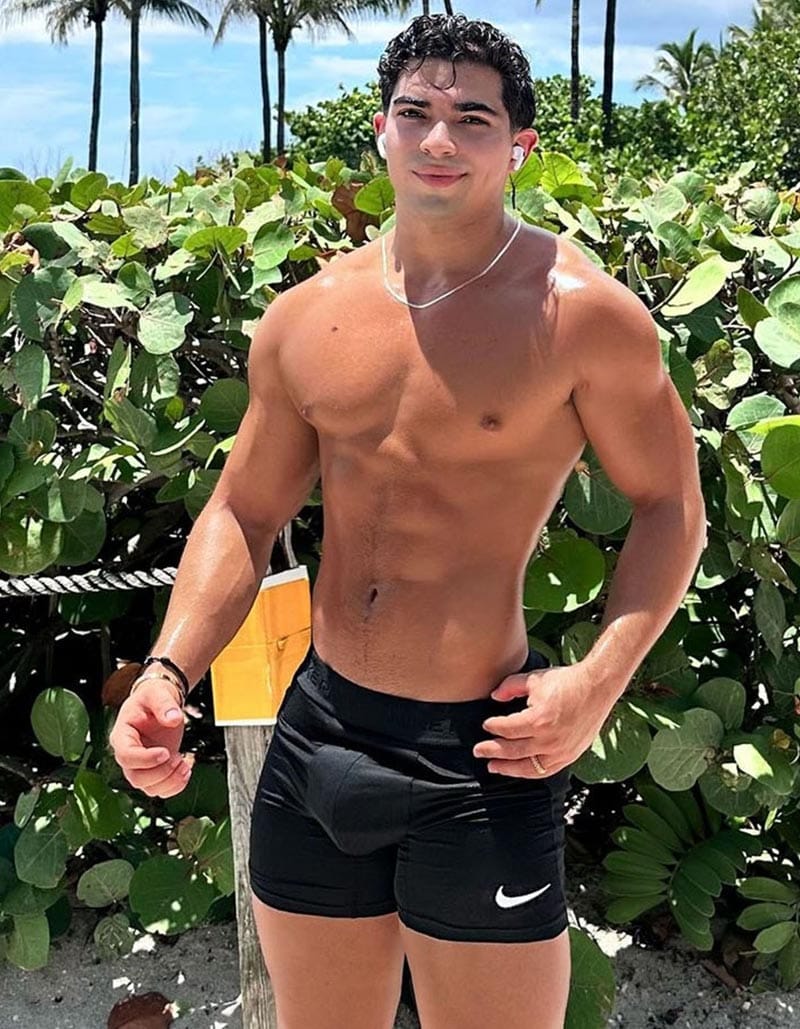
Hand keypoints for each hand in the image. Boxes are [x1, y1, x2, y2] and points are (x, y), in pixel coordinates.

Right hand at [109, 676, 192, 797]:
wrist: (159, 703)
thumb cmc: (152, 698)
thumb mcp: (157, 693)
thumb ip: (164, 704)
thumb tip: (173, 718)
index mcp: (122, 735)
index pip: (126, 756)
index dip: (145, 759)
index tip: (165, 752)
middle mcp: (128, 754)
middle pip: (136, 777)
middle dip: (161, 772)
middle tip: (177, 758)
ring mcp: (140, 765)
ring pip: (148, 788)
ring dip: (170, 781)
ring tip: (184, 763)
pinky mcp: (153, 771)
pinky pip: (160, 790)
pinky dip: (175, 786)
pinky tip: (185, 769)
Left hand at [473, 661, 611, 777]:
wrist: (597, 687)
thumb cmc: (568, 682)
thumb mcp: (534, 679)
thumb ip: (510, 687)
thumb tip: (494, 696)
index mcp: (538, 720)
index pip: (507, 729)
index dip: (493, 727)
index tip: (486, 725)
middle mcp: (549, 740)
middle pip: (512, 751)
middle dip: (492, 751)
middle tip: (478, 751)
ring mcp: (560, 751)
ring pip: (528, 767)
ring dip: (508, 768)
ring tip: (493, 767)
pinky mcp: (570, 755)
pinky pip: (546, 770)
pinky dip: (530, 772)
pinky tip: (519, 769)